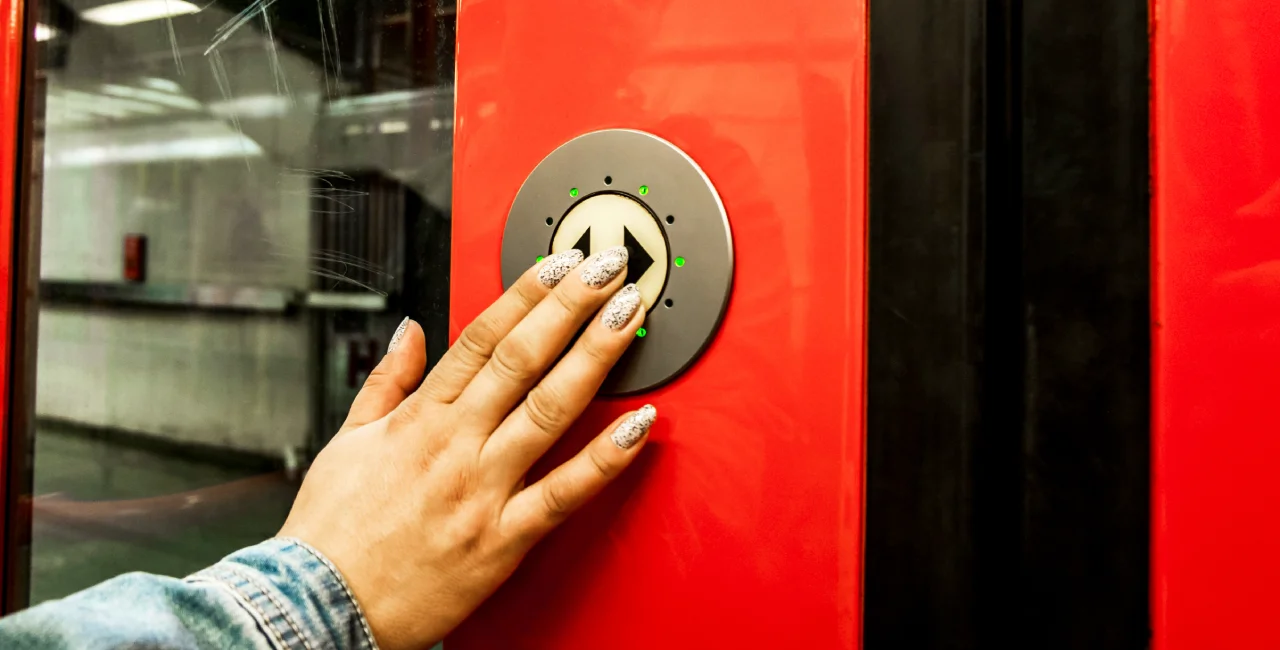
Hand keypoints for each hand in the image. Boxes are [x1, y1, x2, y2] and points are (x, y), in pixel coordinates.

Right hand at [278, 246, 655, 649]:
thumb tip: (410, 330)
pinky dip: (604, 459)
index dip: (526, 294)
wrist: (317, 608)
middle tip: (607, 266)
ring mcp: (482, 489)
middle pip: (522, 358)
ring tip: (628, 317)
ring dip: (594, 358)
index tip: (559, 263)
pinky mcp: (503, 539)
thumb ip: (386, 380)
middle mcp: (454, 444)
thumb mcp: (346, 441)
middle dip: (569, 306)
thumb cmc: (332, 532)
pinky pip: (563, 493)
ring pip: (548, 410)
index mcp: (419, 417)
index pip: (481, 337)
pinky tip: (638, 426)